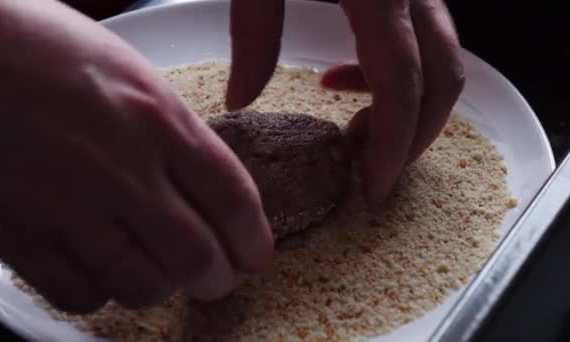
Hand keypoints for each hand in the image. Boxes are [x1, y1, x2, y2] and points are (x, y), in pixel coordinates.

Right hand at [0, 0, 271, 312]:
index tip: (255, 255)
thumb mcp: (128, 70)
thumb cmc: (36, 44)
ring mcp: (67, 205)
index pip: (231, 198)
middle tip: (216, 279)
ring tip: (160, 274)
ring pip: (141, 284)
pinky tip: (101, 272)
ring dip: (161, 287)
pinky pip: (80, 293)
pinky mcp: (17, 233)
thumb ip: (173, 129)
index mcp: (156, 117)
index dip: (252, 239)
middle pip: (196, 255)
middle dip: (216, 278)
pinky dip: (101, 292)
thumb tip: (204, 180)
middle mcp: (121, 168)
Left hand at [226, 0, 464, 205]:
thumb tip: (240, 99)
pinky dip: (391, 71)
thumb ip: (254, 32)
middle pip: (441, 77)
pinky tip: (338, 79)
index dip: (394, 146)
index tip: (373, 191)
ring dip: (405, 106)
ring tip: (353, 128)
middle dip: (413, 136)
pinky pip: (417, 36)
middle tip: (370, 169)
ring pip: (436, 58)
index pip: (402, 83)